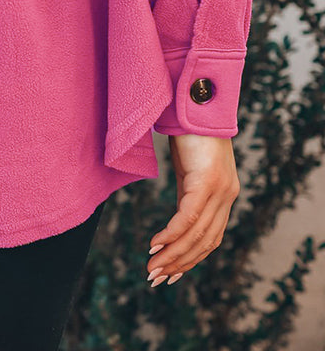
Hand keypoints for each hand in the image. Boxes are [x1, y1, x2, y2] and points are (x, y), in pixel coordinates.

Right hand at [146, 134, 239, 286]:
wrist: (196, 101)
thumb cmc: (189, 131)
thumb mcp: (188, 169)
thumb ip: (187, 193)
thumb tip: (176, 222)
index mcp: (224, 194)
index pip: (211, 238)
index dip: (190, 259)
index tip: (170, 274)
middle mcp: (227, 195)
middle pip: (205, 242)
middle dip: (179, 264)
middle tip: (155, 278)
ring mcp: (220, 189)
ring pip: (197, 234)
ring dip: (173, 255)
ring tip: (152, 268)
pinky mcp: (207, 181)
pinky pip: (188, 216)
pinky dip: (172, 234)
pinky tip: (156, 244)